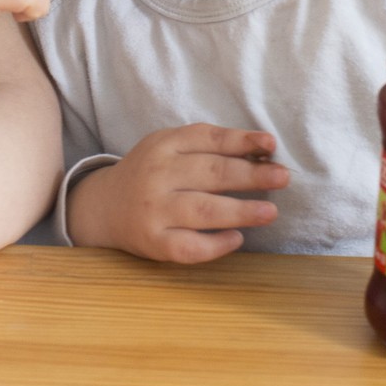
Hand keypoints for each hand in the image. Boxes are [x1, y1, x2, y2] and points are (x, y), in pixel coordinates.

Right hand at [67, 124, 288, 262]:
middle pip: (210, 173)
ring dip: (240, 211)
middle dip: (250, 174)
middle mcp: (157, 175)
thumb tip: (262, 150)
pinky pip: (189, 246)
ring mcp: (154, 210)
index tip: (270, 143)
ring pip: (203, 210)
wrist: (103, 207)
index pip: (207, 139)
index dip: (241, 140)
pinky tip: (237, 239)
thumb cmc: (151, 174)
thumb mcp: (169, 147)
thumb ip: (207, 146)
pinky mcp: (154, 242)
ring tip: (270, 212)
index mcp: (163, 145)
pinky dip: (216, 245)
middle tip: (282, 176)